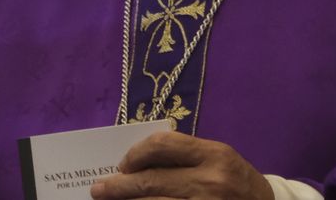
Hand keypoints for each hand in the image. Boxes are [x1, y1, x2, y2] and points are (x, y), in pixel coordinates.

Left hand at [89, 133, 273, 199]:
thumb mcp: (219, 159)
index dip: (135, 154)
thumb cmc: (237, 183)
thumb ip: (185, 157)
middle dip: (118, 187)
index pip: (162, 145)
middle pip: (150, 181)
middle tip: (98, 190)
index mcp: (214, 154)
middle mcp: (210, 181)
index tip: (123, 165)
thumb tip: (136, 164)